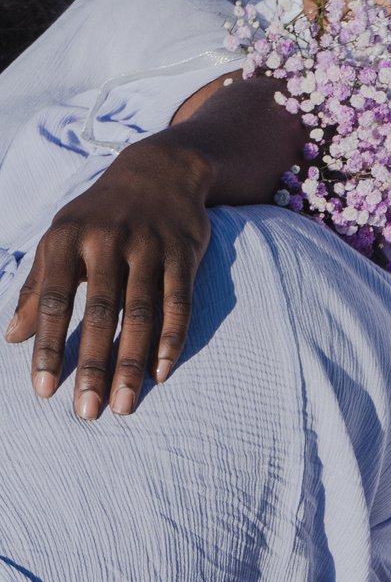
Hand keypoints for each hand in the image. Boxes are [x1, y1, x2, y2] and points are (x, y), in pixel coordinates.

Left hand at [4, 141, 212, 418]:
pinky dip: (172, 338)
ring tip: (126, 403)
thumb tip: (12, 337)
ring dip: (133, 362)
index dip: (48, 348)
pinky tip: (163, 371)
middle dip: (92, 364)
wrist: (159, 170)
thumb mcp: (59, 238)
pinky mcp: (184, 254)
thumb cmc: (99, 213)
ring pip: (141, 313)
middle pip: (100, 313)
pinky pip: (178, 302)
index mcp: (67, 239)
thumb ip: (35, 287)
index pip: (53, 302)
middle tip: (88, 411)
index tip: (44, 391)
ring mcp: (149, 247)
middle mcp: (108, 242)